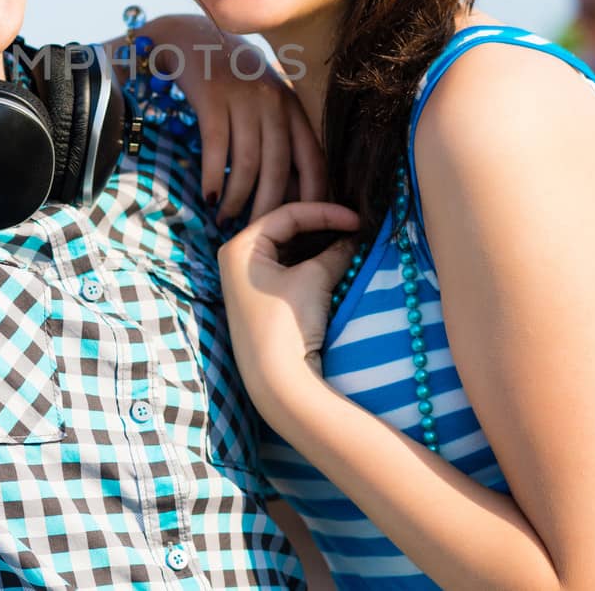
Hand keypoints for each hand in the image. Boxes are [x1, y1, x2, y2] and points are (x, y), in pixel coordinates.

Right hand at [143, 16, 325, 220]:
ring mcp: (243, 98)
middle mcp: (273, 101)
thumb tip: (289, 189)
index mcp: (292, 106)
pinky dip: (213, 176)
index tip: (305, 227)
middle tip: (255, 234)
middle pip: (278, 167)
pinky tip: (208, 196)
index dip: (313, 195)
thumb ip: (279, 134)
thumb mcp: (265, 99)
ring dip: (236, 198)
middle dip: (267, 207)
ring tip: (225, 219)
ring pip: (246, 162)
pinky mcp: (212, 97)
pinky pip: (216, 147)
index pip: (313, 158)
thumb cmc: (231, 78)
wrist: (192, 39)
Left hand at [217, 201, 360, 419]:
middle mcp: (237, 261)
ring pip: (289, 250)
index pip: (287, 214)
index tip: (358, 220)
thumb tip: (355, 238)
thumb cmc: (288, 322)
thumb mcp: (315, 278)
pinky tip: (336, 264)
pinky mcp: (261, 302)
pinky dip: (312, 264)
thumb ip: (337, 250)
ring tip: (350, 243)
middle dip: (322, 227)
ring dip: (319, 245)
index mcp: (240, 247)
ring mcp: (247, 283)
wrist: (278, 381)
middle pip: (285, 229)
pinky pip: (289, 271)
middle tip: (355, 227)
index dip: (326, 212)